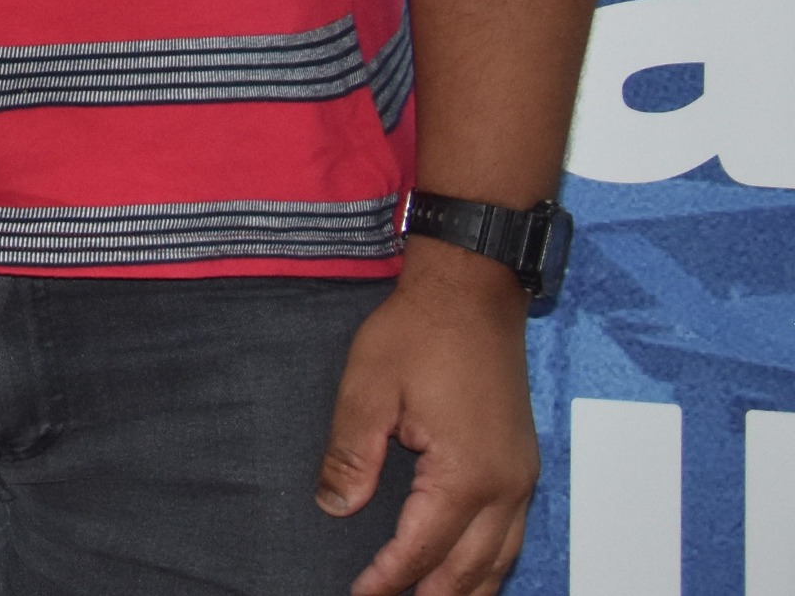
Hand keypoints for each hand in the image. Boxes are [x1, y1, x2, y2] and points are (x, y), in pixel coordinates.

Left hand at [323, 240, 538, 595]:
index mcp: (465, 475)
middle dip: (431, 595)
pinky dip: (489, 563)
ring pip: (500, 559)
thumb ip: (351, 453)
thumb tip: (335, 507)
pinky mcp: (523, 465)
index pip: (423, 549)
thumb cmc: (418, 332)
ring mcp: (522, 478)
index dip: (388, 579)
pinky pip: (512, 534)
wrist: (473, 292)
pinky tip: (467, 571)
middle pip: (470, 569)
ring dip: (466, 589)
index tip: (358, 595)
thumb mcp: (367, 388)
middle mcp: (505, 487)